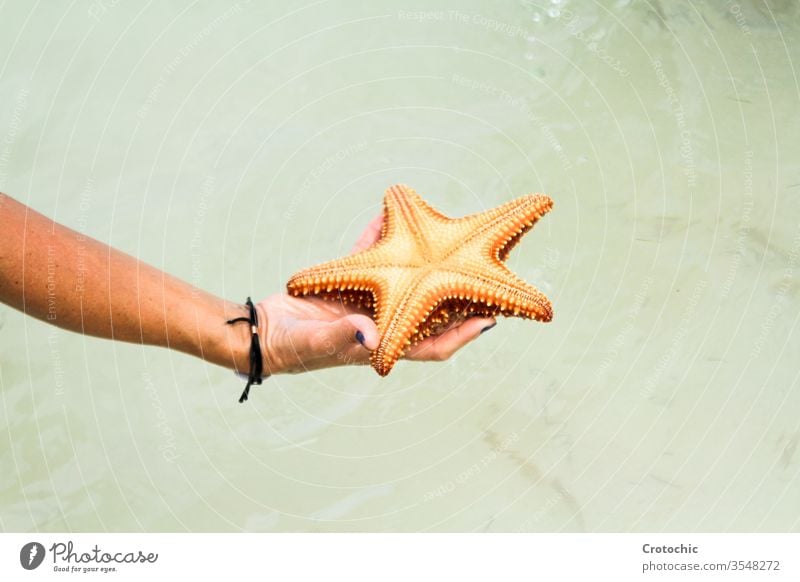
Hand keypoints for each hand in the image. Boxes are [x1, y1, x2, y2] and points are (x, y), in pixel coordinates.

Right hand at [255, 214, 495, 374]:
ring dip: (424, 259)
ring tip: (448, 235)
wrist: (262, 332)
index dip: (462, 335)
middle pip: (428, 308)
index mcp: (384, 344)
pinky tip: (386, 213)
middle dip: (456, 291)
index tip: (490, 320)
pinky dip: (377, 236)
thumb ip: (341, 337)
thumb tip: (368, 332)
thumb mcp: (316, 343)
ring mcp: (368, 300)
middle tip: (486, 268)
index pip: (431, 344)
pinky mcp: (348, 280)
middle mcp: (383, 321)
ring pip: (406, 277)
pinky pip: (370, 255)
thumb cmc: (292, 348)